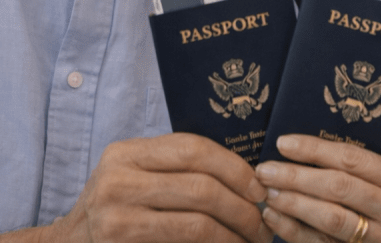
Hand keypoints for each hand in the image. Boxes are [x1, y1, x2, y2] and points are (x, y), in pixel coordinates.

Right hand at [44, 133, 272, 242]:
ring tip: (255, 239)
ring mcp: (117, 217)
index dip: (235, 167)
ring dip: (236, 233)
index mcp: (126, 152)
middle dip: (243, 206)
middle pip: (201, 185)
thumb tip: (247, 178)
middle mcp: (118, 179)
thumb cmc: (115, 210)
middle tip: (265, 222)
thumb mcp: (135, 177)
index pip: (193, 148)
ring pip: (198, 222)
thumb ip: (176, 170)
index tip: (260, 187)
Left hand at [254, 135, 380, 242]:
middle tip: (265, 170)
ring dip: (296, 205)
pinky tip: (281, 225)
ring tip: (269, 196)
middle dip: (297, 176)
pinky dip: (302, 234)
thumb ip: (378, 177)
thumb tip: (323, 156)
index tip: (283, 143)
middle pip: (340, 185)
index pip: (354, 157)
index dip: (315, 149)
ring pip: (334, 218)